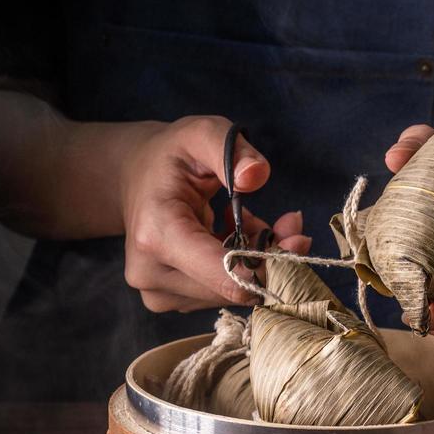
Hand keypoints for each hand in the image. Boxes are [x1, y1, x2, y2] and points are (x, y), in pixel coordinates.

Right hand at [121, 115, 310, 312]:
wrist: (136, 176)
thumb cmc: (170, 155)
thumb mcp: (201, 133)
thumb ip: (231, 150)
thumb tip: (256, 175)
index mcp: (157, 235)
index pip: (224, 274)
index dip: (270, 263)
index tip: (297, 236)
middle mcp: (152, 274)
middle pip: (234, 287)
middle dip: (271, 257)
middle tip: (289, 222)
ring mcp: (159, 294)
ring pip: (233, 293)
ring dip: (258, 261)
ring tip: (253, 220)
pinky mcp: (170, 300)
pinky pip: (222, 293)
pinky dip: (243, 268)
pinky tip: (240, 236)